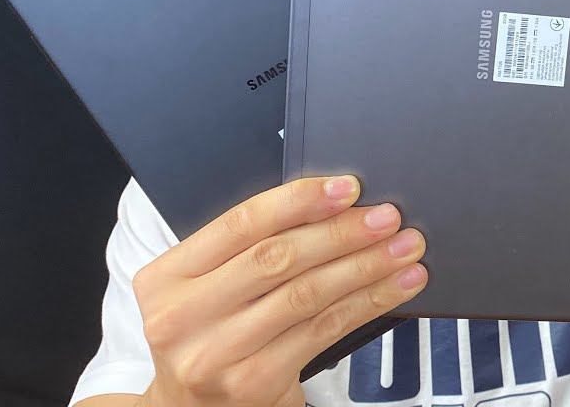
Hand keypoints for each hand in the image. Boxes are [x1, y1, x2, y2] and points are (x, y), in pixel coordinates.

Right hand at [132, 176, 426, 406]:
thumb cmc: (213, 335)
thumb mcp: (212, 289)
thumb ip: (252, 250)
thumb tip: (335, 206)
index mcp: (166, 277)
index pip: (240, 224)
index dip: (299, 200)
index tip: (348, 188)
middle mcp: (181, 316)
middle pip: (276, 258)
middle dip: (341, 232)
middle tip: (387, 218)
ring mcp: (215, 353)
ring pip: (306, 294)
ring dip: (365, 267)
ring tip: (404, 250)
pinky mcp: (252, 382)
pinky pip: (323, 331)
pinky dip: (367, 303)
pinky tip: (395, 287)